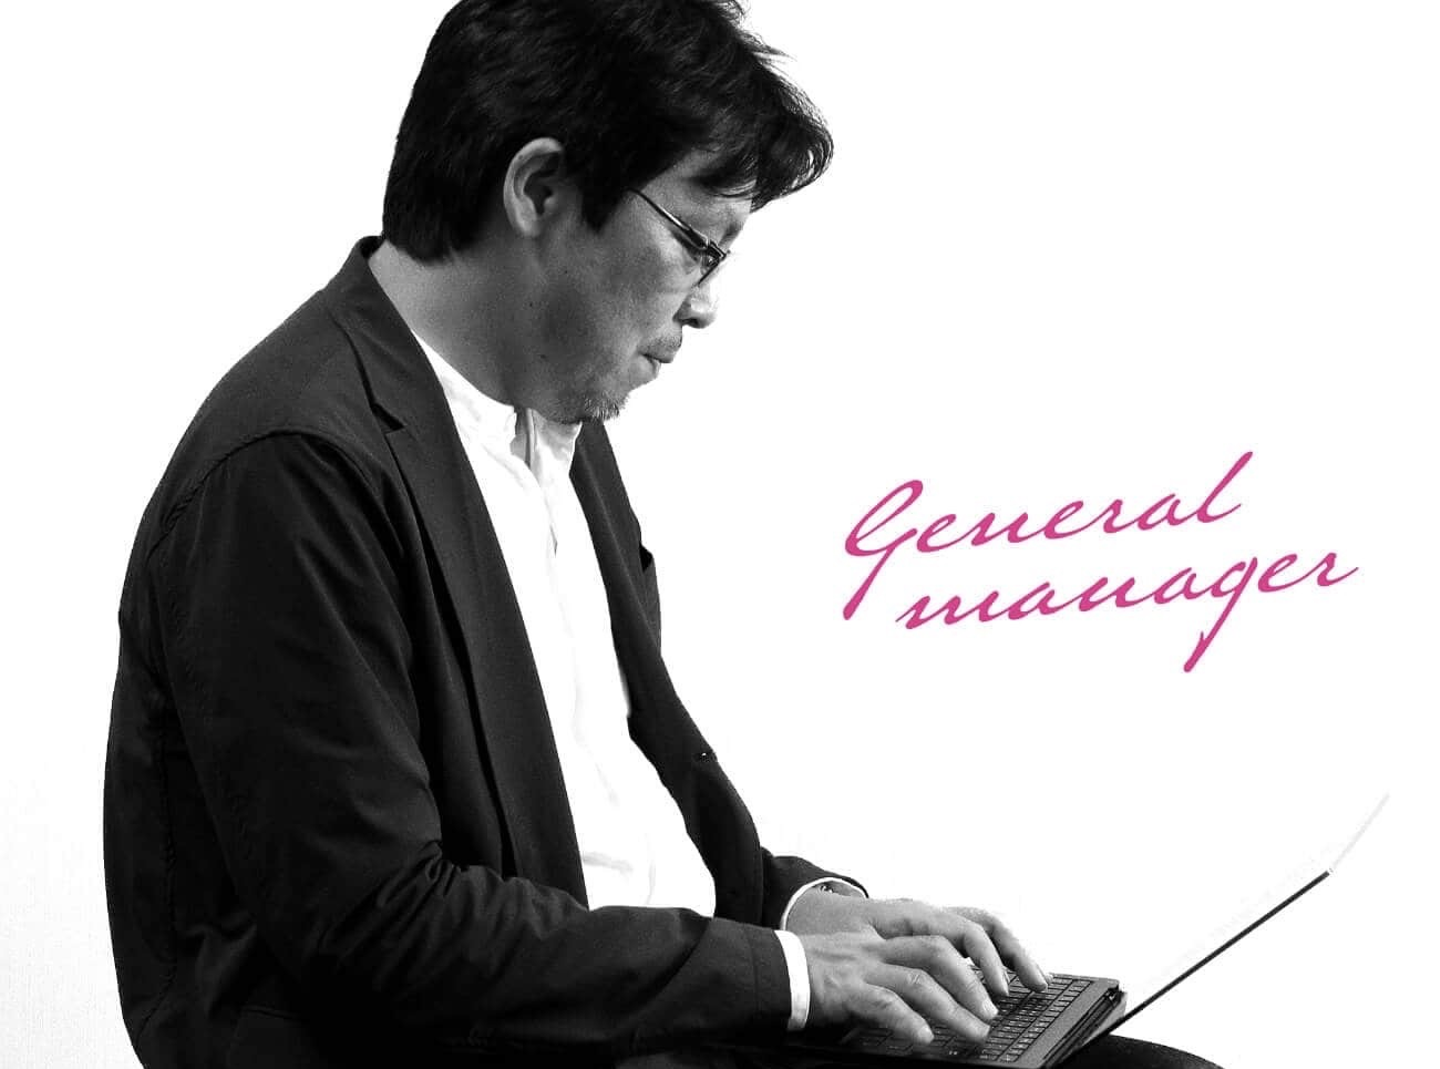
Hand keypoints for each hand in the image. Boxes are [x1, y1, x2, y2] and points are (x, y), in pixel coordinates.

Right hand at [788, 892, 1048, 1042]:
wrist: (768, 970)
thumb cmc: (813, 976)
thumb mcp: (860, 968)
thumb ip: (895, 977)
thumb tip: (936, 1005)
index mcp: (886, 938)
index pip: (944, 934)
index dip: (982, 954)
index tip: (1010, 981)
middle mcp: (878, 946)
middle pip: (938, 948)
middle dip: (975, 979)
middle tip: (996, 1010)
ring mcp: (861, 965)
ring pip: (918, 976)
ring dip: (953, 1005)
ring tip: (976, 1030)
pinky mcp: (843, 989)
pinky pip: (881, 1002)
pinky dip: (906, 1019)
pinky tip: (923, 1037)